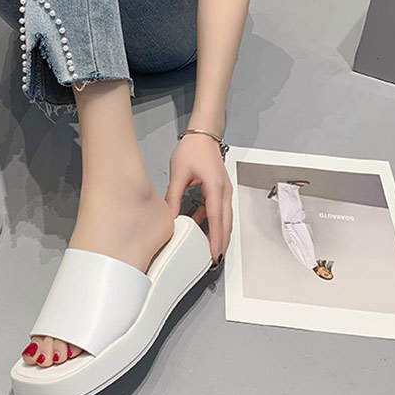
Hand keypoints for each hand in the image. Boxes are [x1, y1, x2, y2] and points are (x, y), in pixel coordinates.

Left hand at [165, 133, 232, 262]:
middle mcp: (224, 190)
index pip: (216, 219)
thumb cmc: (192, 149)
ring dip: (219, 233)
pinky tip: (200, 225)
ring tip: (211, 248)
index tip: (215, 254)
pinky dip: (212, 220)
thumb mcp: (178, 173)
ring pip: (224, 217)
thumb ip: (174, 197)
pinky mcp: (220, 189)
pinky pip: (219, 209)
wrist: (203, 135)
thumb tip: (169, 216)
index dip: (216, 238)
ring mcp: (225, 190)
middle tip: (214, 259)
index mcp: (215, 187)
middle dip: (221, 242)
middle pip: (226, 222)